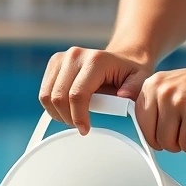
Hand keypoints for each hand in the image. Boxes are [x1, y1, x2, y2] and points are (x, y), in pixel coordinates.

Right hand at [39, 47, 153, 134]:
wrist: (122, 57)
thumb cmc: (130, 72)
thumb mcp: (140, 80)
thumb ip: (134, 89)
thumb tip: (122, 97)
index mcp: (96, 60)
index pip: (77, 94)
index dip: (78, 116)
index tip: (85, 129)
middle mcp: (75, 55)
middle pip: (59, 96)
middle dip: (68, 118)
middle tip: (80, 126)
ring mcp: (62, 58)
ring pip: (47, 96)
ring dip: (58, 113)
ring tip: (74, 118)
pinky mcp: (54, 63)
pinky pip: (44, 92)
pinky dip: (52, 106)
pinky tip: (67, 110)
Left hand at [136, 56, 185, 153]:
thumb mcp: (173, 87)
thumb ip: (156, 107)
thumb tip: (148, 138)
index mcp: (152, 85)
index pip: (140, 122)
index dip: (155, 134)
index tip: (170, 131)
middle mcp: (161, 91)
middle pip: (154, 138)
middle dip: (171, 142)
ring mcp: (177, 102)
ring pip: (170, 144)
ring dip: (185, 143)